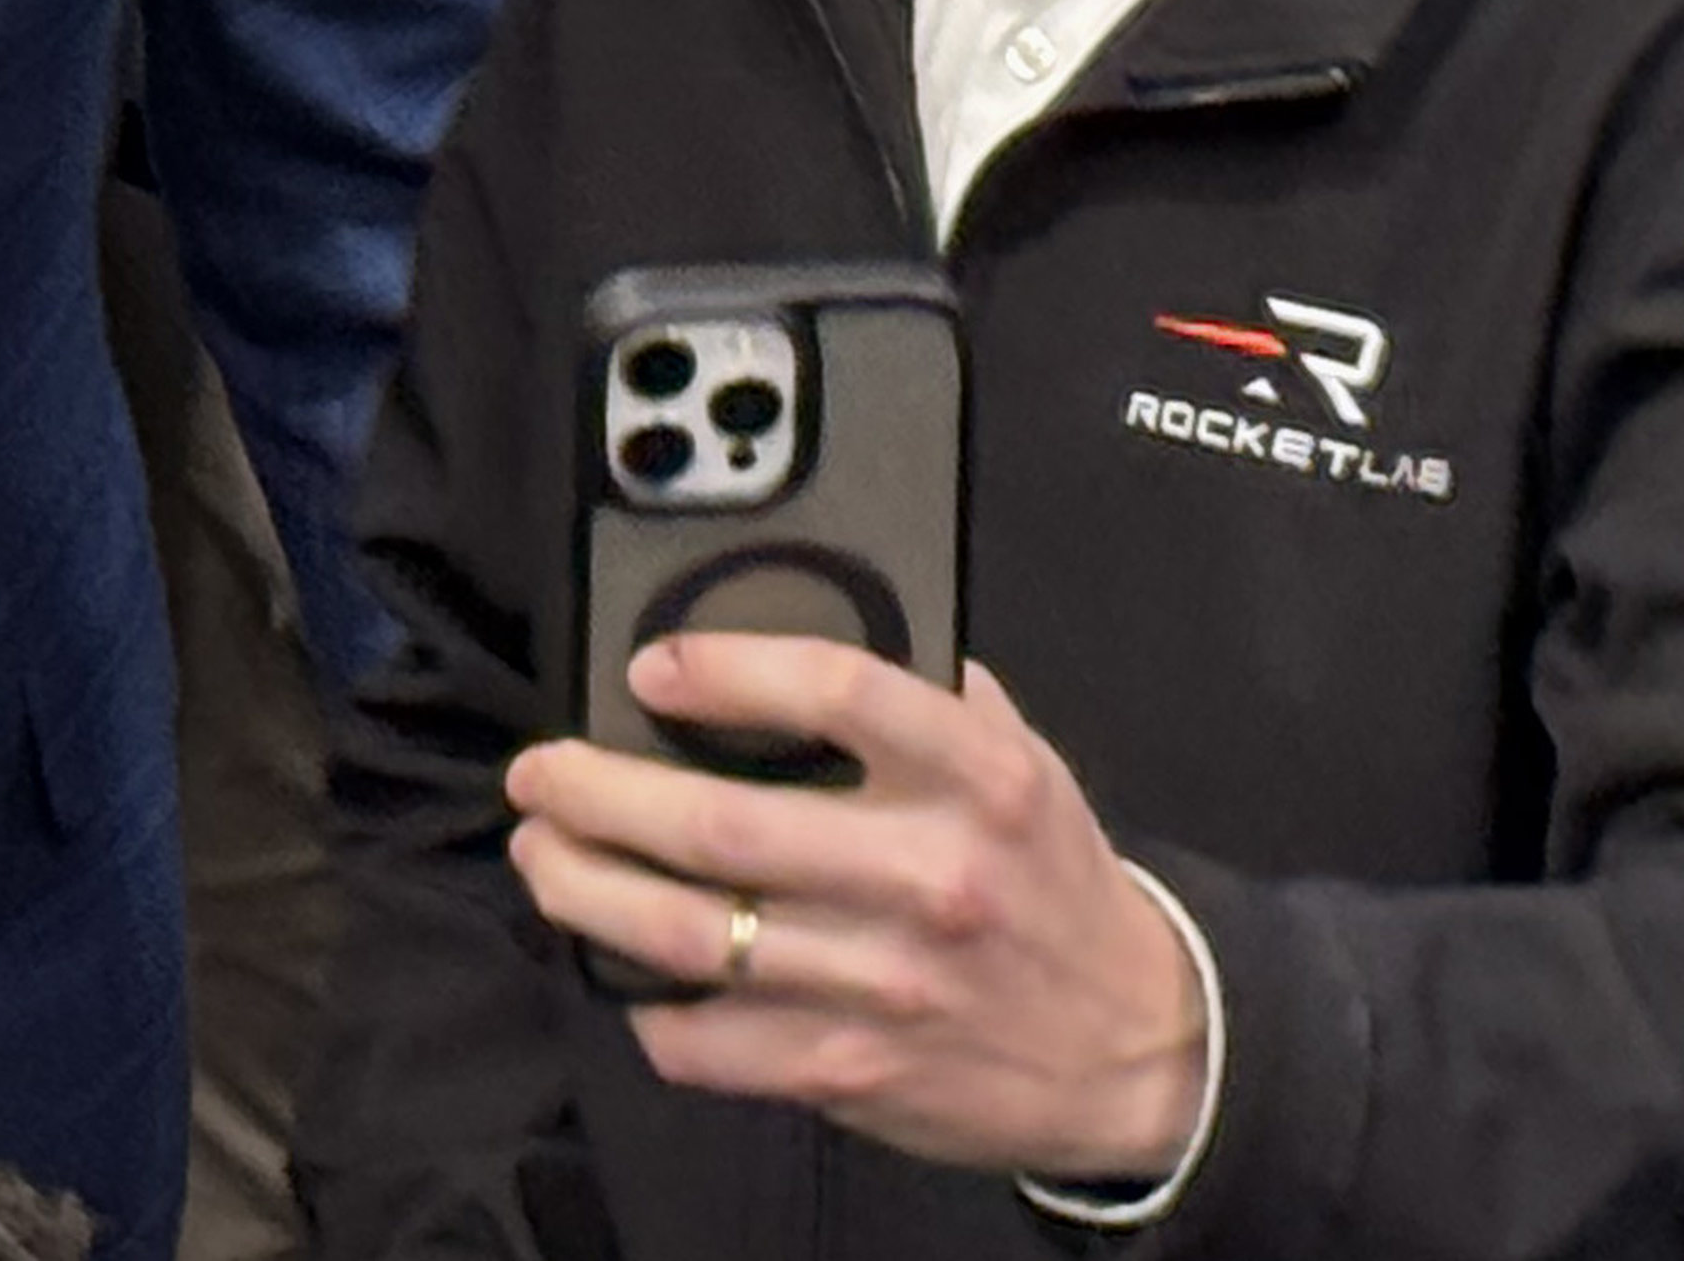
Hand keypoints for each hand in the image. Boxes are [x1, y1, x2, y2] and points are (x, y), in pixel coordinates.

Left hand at [504, 639, 1206, 1188]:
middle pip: (719, 825)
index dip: (725, 670)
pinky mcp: (851, 1069)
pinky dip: (645, 1005)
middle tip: (541, 771)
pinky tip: (619, 968)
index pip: (840, 691)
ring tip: (542, 853)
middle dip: (596, 790)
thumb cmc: (1053, 887)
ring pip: (690, 934)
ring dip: (584, 889)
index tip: (649, 667)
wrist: (1142, 1048)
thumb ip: (929, 691)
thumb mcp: (1025, 762)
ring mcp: (884, 982)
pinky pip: (709, 1040)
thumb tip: (809, 614)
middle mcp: (930, 878)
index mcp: (980, 780)